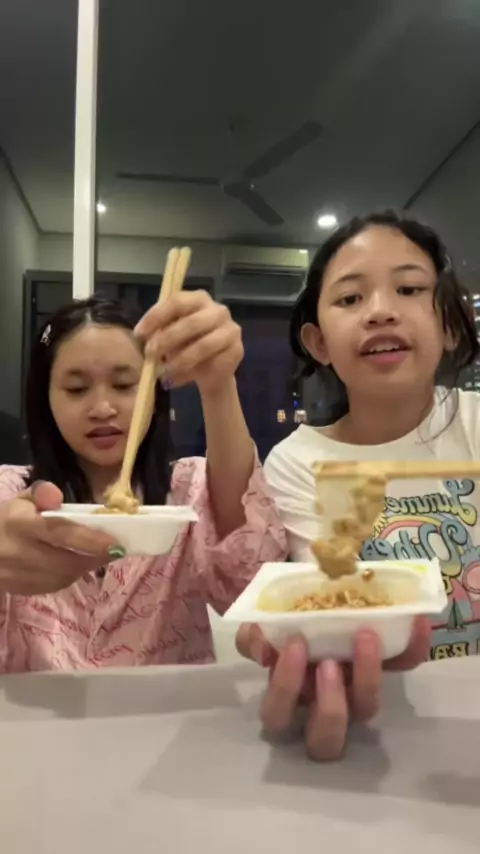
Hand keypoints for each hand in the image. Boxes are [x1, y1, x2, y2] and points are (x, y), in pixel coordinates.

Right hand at [0, 481, 118, 594]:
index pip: (60, 533)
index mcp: (20, 523)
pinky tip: (77, 565)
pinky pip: (52, 586)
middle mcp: (18, 552)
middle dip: (95, 557)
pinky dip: (69, 576)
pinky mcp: (19, 591)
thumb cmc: (6, 520)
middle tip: (115, 549)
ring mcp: (17, 576)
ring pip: (62, 577)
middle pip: (65, 561)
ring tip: (100, 555)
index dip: (90, 540)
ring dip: (85, 567)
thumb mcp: (20, 499)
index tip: (115, 543)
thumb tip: (56, 496)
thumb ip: (41, 492)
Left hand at [135, 290, 243, 394]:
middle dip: (167, 339)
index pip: (176, 301)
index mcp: (198, 299)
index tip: (140, 334)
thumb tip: (141, 338)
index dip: (156, 317)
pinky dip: (191, 372)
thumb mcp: (169, 336)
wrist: (210, 371)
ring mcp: (230, 329)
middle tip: (150, 354)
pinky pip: (212, 362)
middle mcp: (218, 310)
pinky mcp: (237, 350)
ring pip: (203, 345)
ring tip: (164, 371)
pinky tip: (177, 378)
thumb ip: (159, 332)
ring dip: (180, 359)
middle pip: (191, 322)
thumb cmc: (186, 347)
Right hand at [236, 618, 430, 760]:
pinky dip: (412, 647)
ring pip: (365, 711)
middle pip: (326, 740)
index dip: (285, 687)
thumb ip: (254, 636)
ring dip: (367, 679)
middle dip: (328, 706)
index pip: (279, 715)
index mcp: (289, 698)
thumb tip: (261, 645)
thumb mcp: (263, 626)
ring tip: (363, 638)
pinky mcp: (388, 669)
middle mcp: (324, 706)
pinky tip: (413, 623)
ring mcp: (358, 693)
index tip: (294, 645)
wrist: (319, 596)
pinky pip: (404, 667)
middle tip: (328, 663)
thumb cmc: (286, 621)